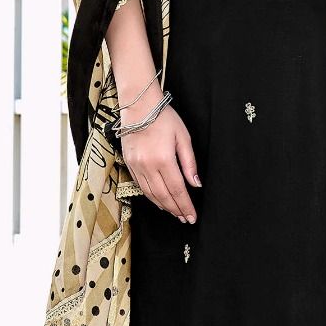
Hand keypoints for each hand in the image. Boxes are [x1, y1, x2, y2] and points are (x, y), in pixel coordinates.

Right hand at [119, 100, 200, 223]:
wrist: (138, 106)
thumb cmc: (163, 118)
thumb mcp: (183, 138)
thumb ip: (189, 163)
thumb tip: (195, 184)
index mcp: (164, 160)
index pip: (177, 190)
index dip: (185, 206)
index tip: (191, 216)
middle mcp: (148, 166)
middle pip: (164, 195)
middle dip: (175, 209)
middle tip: (184, 219)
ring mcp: (136, 166)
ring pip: (151, 194)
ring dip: (163, 206)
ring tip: (174, 213)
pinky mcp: (129, 164)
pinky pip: (141, 186)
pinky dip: (151, 196)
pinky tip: (159, 201)